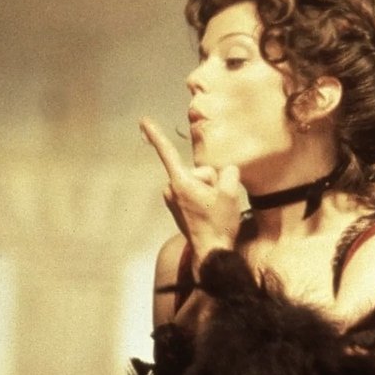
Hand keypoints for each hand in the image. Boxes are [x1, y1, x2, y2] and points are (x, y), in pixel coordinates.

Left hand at [140, 117, 244, 272]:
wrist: (212, 253)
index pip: (167, 152)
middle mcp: (171, 189)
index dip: (155, 135)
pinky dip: (204, 198)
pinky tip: (210, 213)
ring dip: (208, 191)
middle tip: (217, 202)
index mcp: (181, 182)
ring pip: (197, 183)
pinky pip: (194, 193)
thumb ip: (229, 173)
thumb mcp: (231, 193)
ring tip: (214, 210)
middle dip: (211, 181)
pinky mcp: (177, 208)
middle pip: (197, 171)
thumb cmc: (219, 225)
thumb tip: (226, 172)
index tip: (143, 120)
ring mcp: (173, 200)